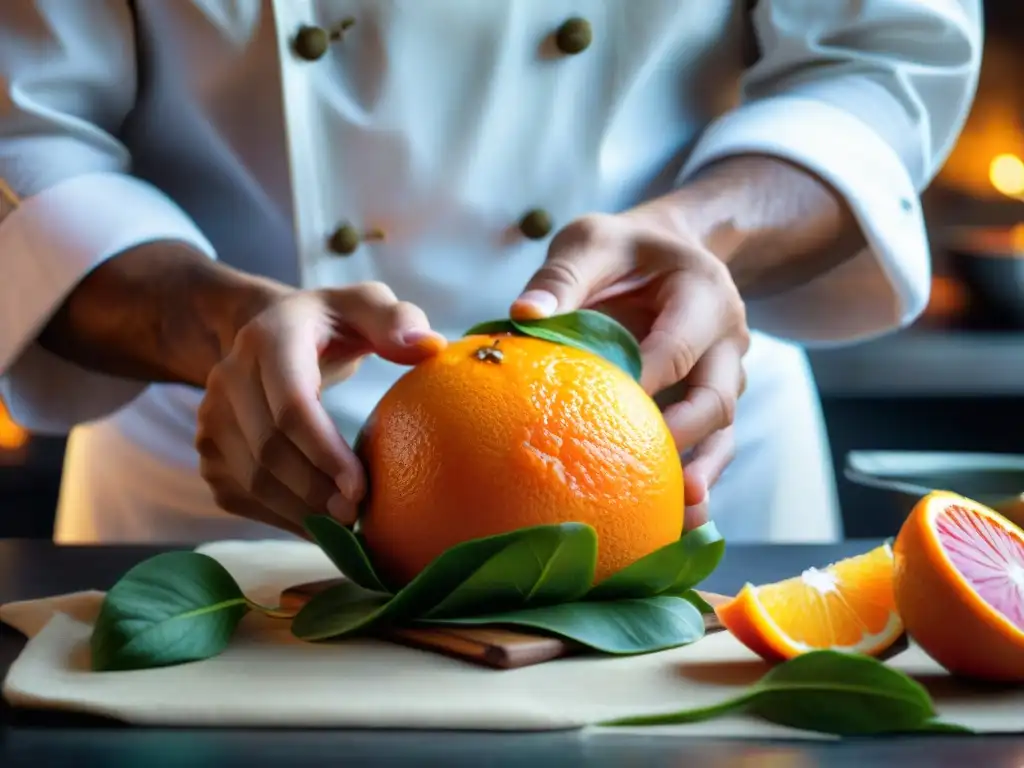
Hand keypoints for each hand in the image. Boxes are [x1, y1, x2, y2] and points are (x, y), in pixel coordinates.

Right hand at [195, 282, 445, 537]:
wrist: (263, 330)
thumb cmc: (329, 322)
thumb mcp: (364, 304)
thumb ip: (397, 318)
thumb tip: (430, 346)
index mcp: (270, 337)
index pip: (292, 403)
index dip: (324, 451)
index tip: (361, 489)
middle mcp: (229, 375)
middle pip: (269, 449)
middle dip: (315, 491)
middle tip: (359, 517)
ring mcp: (211, 414)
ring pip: (250, 479)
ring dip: (297, 511)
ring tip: (344, 527)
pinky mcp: (208, 447)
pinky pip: (238, 494)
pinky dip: (277, 517)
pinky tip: (316, 526)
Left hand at [511, 210, 749, 527]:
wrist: (667, 256)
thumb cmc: (624, 251)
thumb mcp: (593, 242)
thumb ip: (562, 275)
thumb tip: (523, 316)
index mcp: (703, 293)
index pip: (682, 341)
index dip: (654, 376)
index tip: (615, 405)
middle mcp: (726, 340)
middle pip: (717, 397)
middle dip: (687, 437)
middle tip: (652, 472)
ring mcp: (722, 378)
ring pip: (723, 433)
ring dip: (703, 474)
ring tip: (679, 514)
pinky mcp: (707, 406)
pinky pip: (710, 448)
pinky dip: (695, 482)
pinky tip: (673, 522)